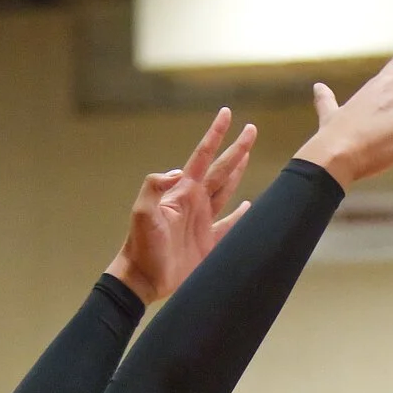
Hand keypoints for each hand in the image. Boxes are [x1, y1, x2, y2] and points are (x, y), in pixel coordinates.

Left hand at [105, 108, 257, 304]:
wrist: (144, 278)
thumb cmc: (141, 245)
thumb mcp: (142, 213)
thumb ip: (155, 187)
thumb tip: (178, 171)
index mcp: (183, 192)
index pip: (203, 157)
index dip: (215, 135)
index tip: (227, 114)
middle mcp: (195, 203)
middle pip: (221, 170)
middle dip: (236, 149)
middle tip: (251, 129)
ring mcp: (203, 222)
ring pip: (226, 191)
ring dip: (237, 173)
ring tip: (247, 155)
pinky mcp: (210, 244)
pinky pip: (230, 226)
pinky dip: (242, 216)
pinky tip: (250, 207)